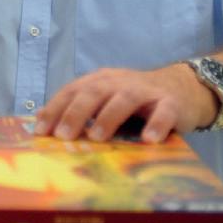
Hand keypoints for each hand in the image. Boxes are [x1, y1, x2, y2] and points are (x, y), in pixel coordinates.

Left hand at [34, 63, 218, 143]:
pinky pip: (164, 112)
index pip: (72, 91)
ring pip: (124, 99)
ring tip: (97, 138)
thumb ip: (79, 110)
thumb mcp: (105, 101)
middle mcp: (119, 82)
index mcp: (99, 82)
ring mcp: (145, 91)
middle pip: (93, 92)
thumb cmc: (136, 101)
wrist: (183, 88)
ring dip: (108, 117)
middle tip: (62, 135)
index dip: (54, 109)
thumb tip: (41, 124)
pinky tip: (149, 140)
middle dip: (75, 113)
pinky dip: (156, 124)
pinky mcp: (171, 103)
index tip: (39, 130)